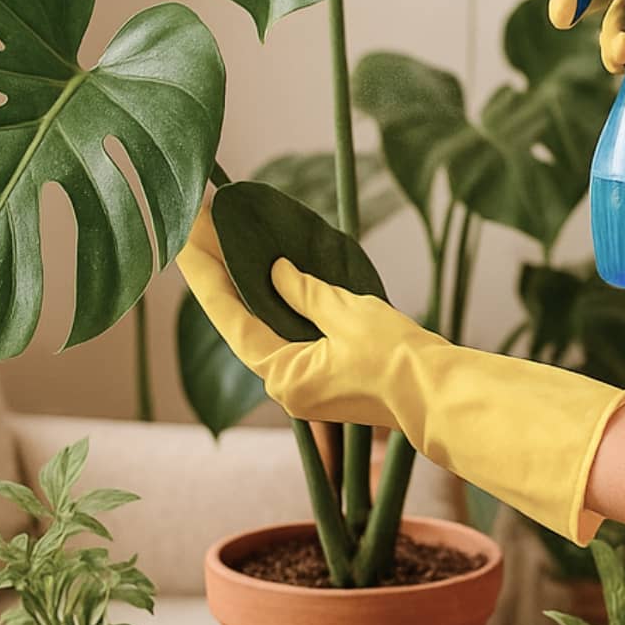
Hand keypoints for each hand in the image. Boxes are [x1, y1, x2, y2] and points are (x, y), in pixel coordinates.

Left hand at [175, 199, 624, 541]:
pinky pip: (291, 335)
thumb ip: (305, 290)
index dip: (204, 276)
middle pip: (241, 323)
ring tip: (226, 245)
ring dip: (246, 289)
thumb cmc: (397, 357)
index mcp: (284, 375)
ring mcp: (307, 384)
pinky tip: (268, 277)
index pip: (229, 318)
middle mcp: (287, 385)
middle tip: (201, 231)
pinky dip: (276, 306)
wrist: (440, 394)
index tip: (184, 239)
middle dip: (221, 276)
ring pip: (265, 329)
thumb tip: (277, 271)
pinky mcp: (329, 378)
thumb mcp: (347, 313)